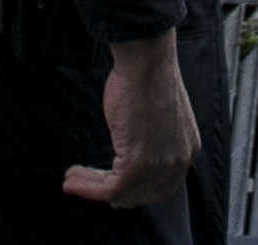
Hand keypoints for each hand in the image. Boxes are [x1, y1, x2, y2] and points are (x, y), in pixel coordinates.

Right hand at [63, 32, 199, 208]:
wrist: (147, 62)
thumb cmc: (148, 74)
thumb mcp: (156, 111)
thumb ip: (150, 133)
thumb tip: (130, 137)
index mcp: (186, 149)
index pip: (162, 184)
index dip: (136, 189)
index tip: (111, 183)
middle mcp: (178, 162)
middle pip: (145, 195)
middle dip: (114, 194)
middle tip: (89, 185)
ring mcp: (160, 166)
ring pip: (124, 194)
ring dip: (93, 189)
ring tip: (72, 180)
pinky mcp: (138, 165)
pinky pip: (111, 188)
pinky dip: (89, 188)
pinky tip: (73, 179)